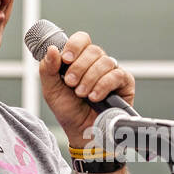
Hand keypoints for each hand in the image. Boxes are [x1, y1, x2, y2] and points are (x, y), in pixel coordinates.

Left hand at [38, 31, 135, 147]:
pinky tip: (95, 97)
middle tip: (71, 83)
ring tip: (82, 94)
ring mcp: (112, 72)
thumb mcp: (51, 90)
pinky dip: (103, 85)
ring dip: (90, 78)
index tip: (66, 59)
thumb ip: (48, 69)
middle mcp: (97, 63)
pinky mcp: (125, 83)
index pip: (82, 39)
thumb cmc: (68, 111)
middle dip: (79, 67)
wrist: (82, 133)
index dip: (75, 45)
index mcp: (79, 60)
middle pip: (94, 50)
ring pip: (105, 62)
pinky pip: (117, 75)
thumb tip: (52, 49)